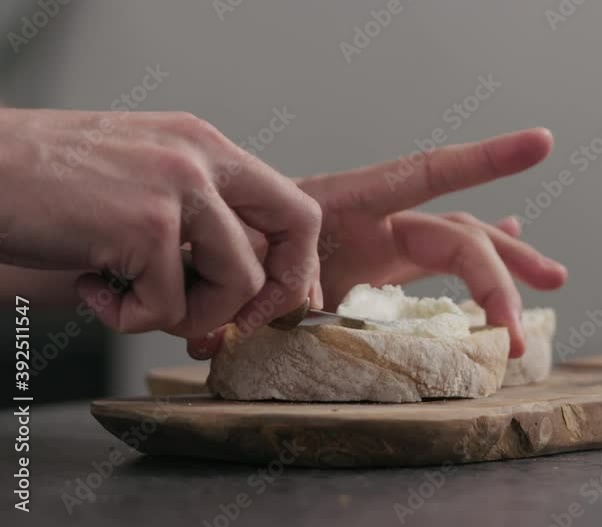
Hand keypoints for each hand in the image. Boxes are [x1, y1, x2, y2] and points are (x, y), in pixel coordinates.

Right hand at [0, 108, 322, 338]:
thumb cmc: (48, 185)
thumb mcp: (142, 183)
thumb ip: (196, 226)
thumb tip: (241, 300)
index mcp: (205, 145)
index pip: (294, 206)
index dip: (294, 264)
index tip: (270, 303)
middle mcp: (202, 157)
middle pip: (294, 232)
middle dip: (269, 294)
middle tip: (222, 325)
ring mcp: (178, 188)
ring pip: (238, 283)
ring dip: (187, 316)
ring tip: (130, 298)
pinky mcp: (146, 226)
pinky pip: (168, 309)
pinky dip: (128, 319)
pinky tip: (91, 288)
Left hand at [191, 128, 566, 358]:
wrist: (191, 258)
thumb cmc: (212, 251)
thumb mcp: (235, 265)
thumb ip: (261, 295)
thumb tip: (281, 326)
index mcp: (348, 206)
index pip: (428, 175)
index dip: (484, 161)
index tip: (540, 144)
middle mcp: (374, 223)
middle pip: (459, 237)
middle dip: (502, 274)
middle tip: (516, 332)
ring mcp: (378, 250)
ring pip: (461, 251)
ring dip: (507, 269)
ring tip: (555, 280)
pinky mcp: (373, 276)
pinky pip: (435, 272)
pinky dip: (472, 269)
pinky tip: (508, 259)